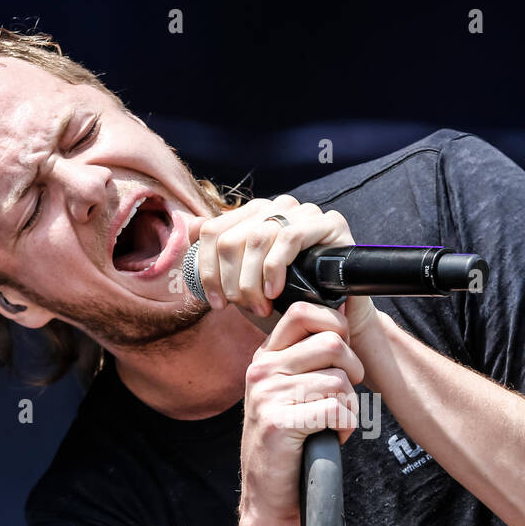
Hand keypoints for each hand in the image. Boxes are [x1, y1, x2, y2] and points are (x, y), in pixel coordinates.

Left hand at [185, 195, 377, 338]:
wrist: (336, 318)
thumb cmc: (289, 301)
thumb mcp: (245, 285)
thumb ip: (219, 260)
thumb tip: (189, 229)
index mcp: (252, 216)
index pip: (212, 232)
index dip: (206, 270)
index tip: (216, 304)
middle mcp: (275, 207)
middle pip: (231, 239)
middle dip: (231, 282)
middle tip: (243, 308)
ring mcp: (303, 212)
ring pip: (257, 238)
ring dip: (251, 280)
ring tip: (261, 306)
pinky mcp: (329, 223)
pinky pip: (290, 237)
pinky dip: (275, 267)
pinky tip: (275, 291)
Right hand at [238, 301, 364, 525]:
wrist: (269, 494)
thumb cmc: (291, 442)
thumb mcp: (292, 390)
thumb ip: (310, 356)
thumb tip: (349, 312)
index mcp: (266, 357)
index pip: (304, 312)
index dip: (336, 327)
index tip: (341, 356)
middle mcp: (262, 371)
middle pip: (332, 344)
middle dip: (352, 371)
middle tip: (344, 396)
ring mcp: (267, 396)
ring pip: (338, 380)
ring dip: (350, 406)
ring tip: (333, 423)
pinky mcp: (278, 422)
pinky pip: (336, 409)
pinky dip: (346, 426)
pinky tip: (333, 436)